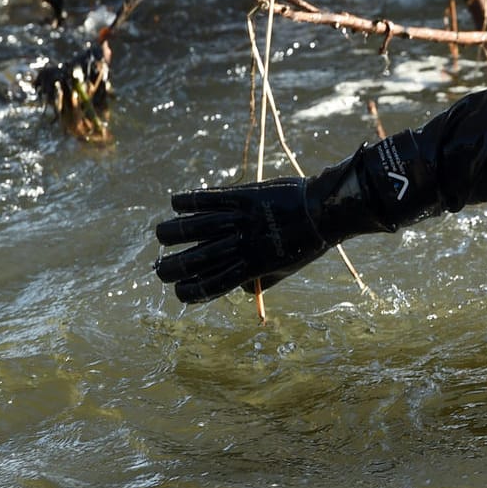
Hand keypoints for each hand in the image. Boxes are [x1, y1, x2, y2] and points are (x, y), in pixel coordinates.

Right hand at [153, 179, 329, 303]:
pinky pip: (210, 199)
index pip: (211, 285)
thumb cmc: (307, 243)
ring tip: (161, 235)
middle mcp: (242, 245)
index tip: (177, 290)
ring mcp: (242, 220)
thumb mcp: (284, 269)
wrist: (326, 210)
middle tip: (159, 267)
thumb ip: (258, 280)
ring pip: (195, 228)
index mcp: (252, 267)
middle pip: (196, 260)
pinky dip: (189, 200)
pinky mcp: (245, 196)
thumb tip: (236, 289)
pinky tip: (175, 203)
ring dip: (172, 232)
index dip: (189, 291)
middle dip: (171, 267)